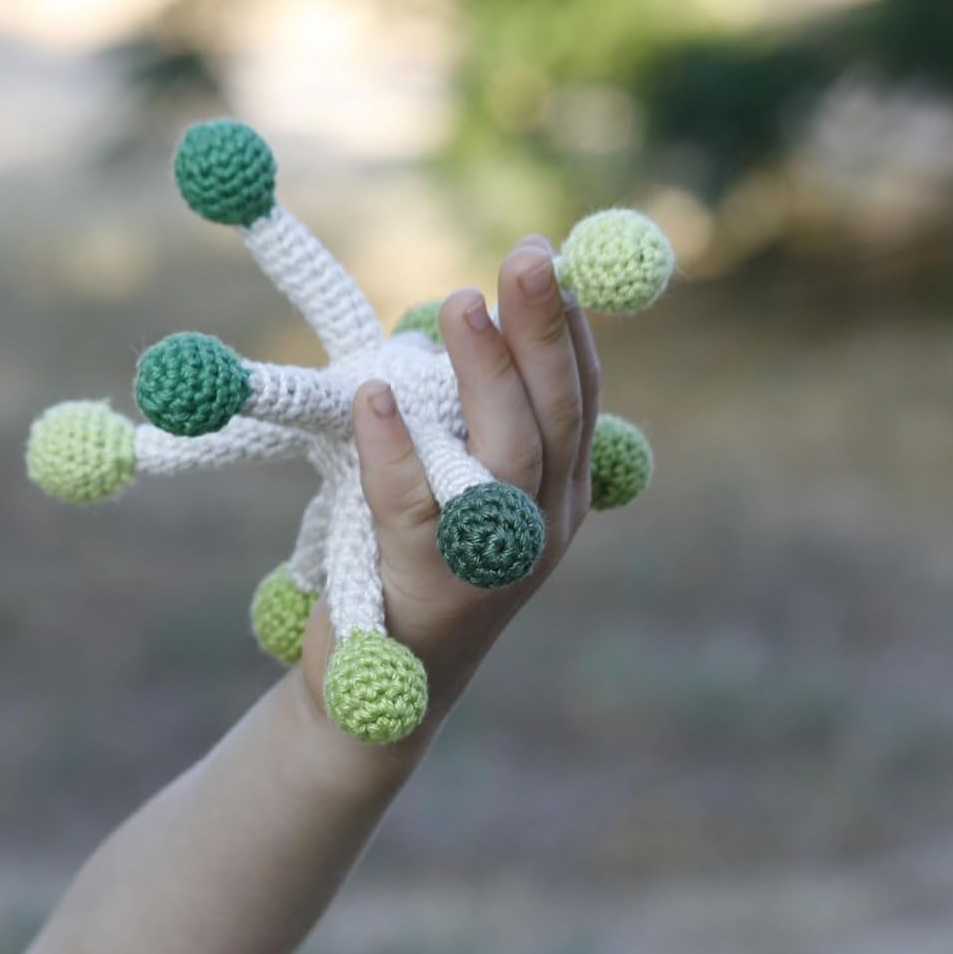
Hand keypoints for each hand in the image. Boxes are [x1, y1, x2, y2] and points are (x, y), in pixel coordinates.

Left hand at [296, 235, 601, 745]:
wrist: (373, 696)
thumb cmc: (410, 571)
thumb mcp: (458, 490)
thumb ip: (467, 425)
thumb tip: (455, 322)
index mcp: (558, 497)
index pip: (579, 399)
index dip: (569, 326)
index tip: (546, 256)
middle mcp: (543, 527)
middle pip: (557, 416)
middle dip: (545, 330)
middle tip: (526, 257)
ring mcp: (494, 561)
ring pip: (510, 455)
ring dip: (485, 374)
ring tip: (459, 302)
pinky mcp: (430, 585)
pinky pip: (415, 505)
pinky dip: (395, 448)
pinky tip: (374, 396)